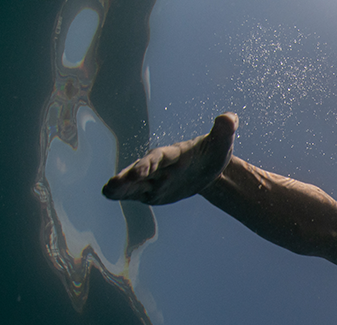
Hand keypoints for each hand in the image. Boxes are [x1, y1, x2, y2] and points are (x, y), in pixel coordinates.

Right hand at [102, 113, 238, 204]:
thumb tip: (229, 118)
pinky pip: (137, 193)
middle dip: (128, 177)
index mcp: (174, 154)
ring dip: (122, 187)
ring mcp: (154, 179)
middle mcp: (159, 166)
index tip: (138, 172)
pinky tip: (111, 195)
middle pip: (141, 170)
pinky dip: (125, 194)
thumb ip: (224, 130)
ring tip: (107, 191)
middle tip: (112, 184)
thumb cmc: (213, 152)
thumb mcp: (222, 143)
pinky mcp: (152, 191)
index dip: (148, 165)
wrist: (209, 169)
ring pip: (135, 183)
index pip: (159, 159)